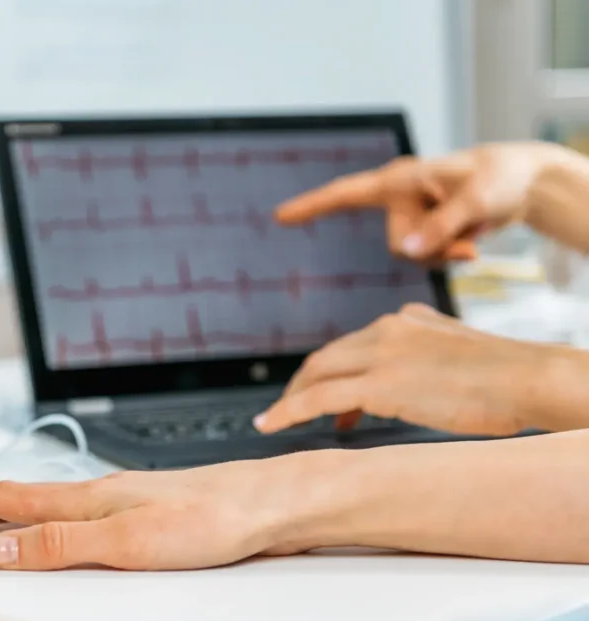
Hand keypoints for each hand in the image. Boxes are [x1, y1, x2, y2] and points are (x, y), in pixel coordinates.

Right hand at [0, 454, 353, 570]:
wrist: (268, 506)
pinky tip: (69, 525)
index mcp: (90, 498)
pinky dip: (58, 518)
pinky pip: (86, 512)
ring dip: (21, 509)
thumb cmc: (209, 518)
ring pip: (59, 503)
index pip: (15, 498)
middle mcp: (104, 493)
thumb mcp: (125, 542)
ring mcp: (126, 499)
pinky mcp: (148, 511)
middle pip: (31, 497)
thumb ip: (61, 545)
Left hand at [254, 303, 544, 436]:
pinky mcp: (379, 383)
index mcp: (406, 319)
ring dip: (291, 398)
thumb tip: (410, 380)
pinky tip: (272, 425)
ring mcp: (381, 353)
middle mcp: (387, 328)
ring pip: (317, 373)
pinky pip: (318, 397)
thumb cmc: (508, 379)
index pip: (353, 345)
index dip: (334, 373)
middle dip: (304, 384)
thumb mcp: (459, 355)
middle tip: (290, 409)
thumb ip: (427, 359)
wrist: (530, 379)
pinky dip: (289, 410)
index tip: (331, 400)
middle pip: (327, 356)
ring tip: (274, 421)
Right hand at [275, 141, 561, 261]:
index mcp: (398, 180)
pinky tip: (471, 242)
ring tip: (473, 232)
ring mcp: (410, 216)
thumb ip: (440, 228)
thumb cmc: (499, 178)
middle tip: (470, 235)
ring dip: (445, 254)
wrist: (525, 183)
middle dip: (433, 248)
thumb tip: (407, 253)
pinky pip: (426, 258)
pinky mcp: (424, 231)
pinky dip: (450, 256)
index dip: (311, 206)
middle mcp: (398, 198)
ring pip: (412, 256)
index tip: (279, 215)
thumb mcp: (474, 201)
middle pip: (397, 243)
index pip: (344, 193)